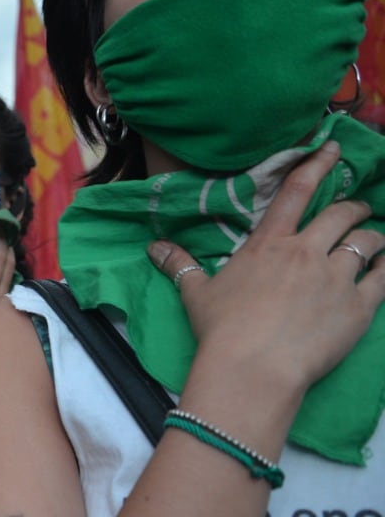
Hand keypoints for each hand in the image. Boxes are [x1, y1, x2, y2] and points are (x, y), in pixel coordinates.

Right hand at [150, 141, 384, 397]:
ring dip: (372, 238)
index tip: (332, 149)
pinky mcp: (358, 306)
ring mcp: (336, 278)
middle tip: (360, 209)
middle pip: (340, 214)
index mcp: (269, 244)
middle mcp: (306, 252)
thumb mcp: (197, 294)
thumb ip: (181, 265)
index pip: (295, 192)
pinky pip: (383, 277)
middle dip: (355, 207)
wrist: (254, 367)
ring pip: (366, 242)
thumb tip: (154, 247)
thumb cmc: (222, 329)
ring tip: (374, 242)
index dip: (316, 164)